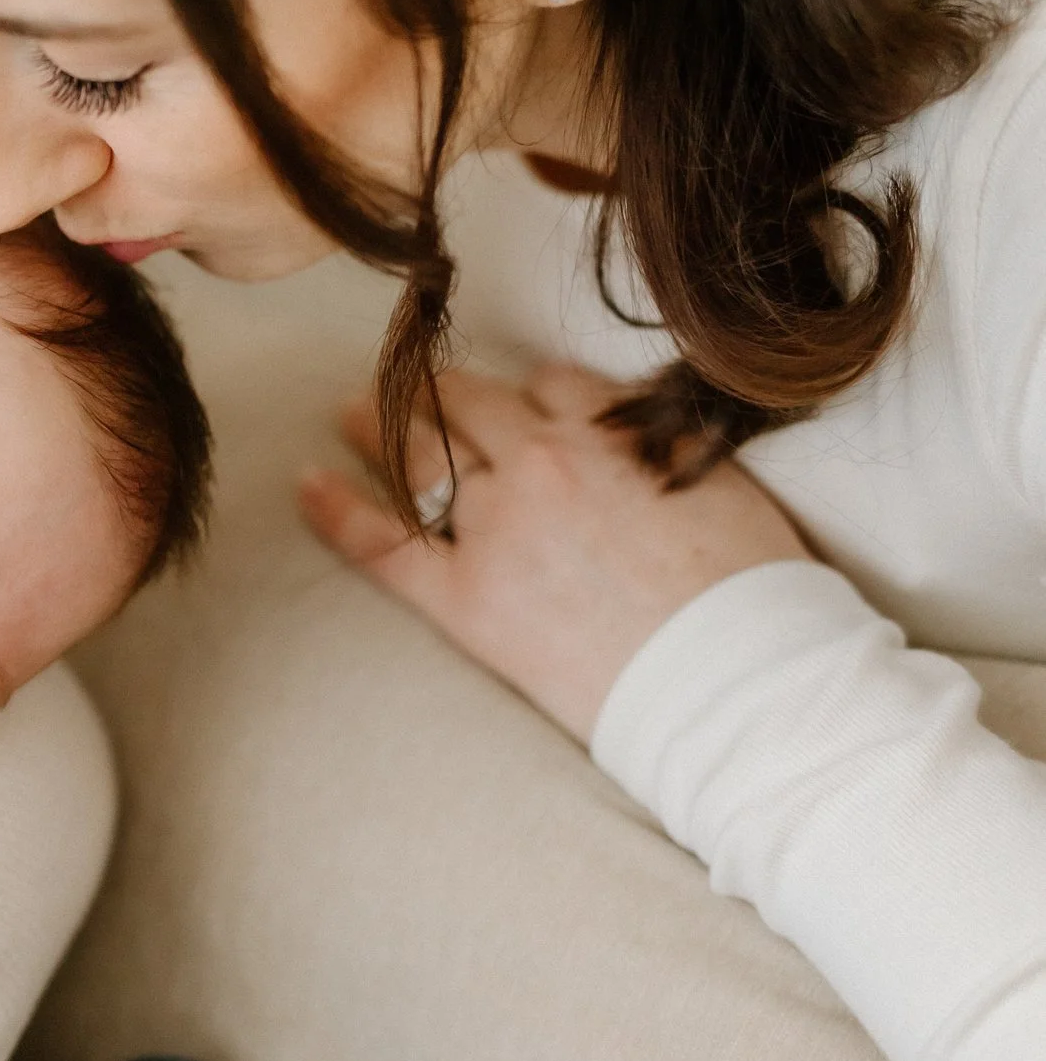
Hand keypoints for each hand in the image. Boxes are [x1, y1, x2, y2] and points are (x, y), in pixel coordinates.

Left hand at [297, 361, 810, 742]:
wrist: (736, 680)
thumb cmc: (753, 590)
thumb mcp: (722, 484)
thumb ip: (664, 444)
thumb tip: (634, 425)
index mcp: (605, 434)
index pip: (548, 385)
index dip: (529, 394)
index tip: (517, 400)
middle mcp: (539, 464)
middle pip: (471, 407)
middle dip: (436, 391)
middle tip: (402, 381)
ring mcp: (495, 527)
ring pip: (421, 457)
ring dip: (379, 425)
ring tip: (348, 411)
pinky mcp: (466, 597)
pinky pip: (383, 543)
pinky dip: (338, 510)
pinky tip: (306, 485)